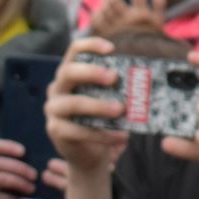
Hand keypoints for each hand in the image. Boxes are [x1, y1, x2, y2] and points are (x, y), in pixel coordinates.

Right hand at [44, 37, 130, 198]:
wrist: (90, 153)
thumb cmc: (102, 119)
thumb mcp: (108, 99)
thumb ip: (117, 88)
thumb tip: (145, 79)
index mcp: (70, 74)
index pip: (74, 51)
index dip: (90, 45)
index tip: (111, 48)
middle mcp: (57, 88)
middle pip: (68, 72)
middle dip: (91, 73)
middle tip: (114, 77)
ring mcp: (53, 110)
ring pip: (72, 103)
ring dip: (98, 105)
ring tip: (121, 109)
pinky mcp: (55, 131)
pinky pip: (78, 130)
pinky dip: (102, 133)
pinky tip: (122, 136)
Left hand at [86, 0, 166, 37]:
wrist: (140, 62)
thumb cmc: (152, 41)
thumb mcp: (160, 23)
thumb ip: (159, 4)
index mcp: (142, 15)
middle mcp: (127, 20)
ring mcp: (115, 28)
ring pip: (105, 8)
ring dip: (104, 1)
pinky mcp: (105, 35)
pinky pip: (97, 19)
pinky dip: (97, 13)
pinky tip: (100, 12)